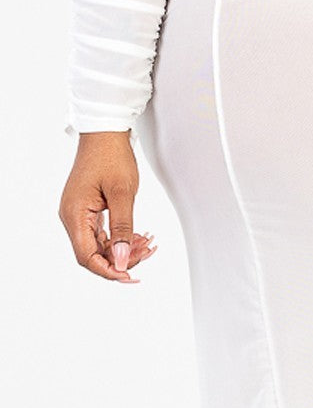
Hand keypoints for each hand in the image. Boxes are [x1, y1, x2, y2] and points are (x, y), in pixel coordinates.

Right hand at [58, 131, 157, 282]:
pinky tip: (137, 237)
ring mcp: (79, 214)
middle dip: (120, 259)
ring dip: (123, 249)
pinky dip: (120, 238)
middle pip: (93, 254)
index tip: (130, 274)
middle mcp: (72, 217)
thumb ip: (122, 228)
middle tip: (145, 253)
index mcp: (75, 214)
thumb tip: (120, 258)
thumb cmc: (111, 155)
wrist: (105, 132)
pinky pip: (102, 234)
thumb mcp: (122, 193)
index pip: (87, 257)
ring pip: (100, 246)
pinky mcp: (87, 210)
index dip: (109, 270)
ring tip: (146, 243)